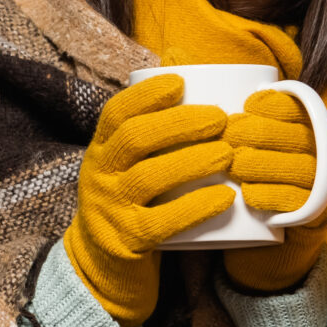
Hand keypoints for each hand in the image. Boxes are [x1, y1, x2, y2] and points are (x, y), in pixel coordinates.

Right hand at [65, 75, 237, 326]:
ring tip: (228, 154)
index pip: (116, 113)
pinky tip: (225, 198)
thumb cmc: (131, 202)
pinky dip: (196, 207)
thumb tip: (181, 60)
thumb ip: (152, 121)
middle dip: (179, 123)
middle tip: (221, 118)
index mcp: (101, 149)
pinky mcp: (127, 241)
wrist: (102, 267)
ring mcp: (109, 209)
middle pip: (135, 139)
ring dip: (192, 161)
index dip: (147, 94)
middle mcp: (98, 175)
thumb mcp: (130, 163)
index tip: (181, 82)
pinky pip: (162, 222)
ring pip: (149, 178)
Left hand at [221, 88, 326, 294]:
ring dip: (265, 163)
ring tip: (236, 166)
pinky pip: (302, 203)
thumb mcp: (230, 145)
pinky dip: (274, 196)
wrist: (258, 243)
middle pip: (298, 136)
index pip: (297, 109)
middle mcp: (318, 154)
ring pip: (302, 167)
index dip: (272, 105)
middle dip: (261, 133)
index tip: (243, 108)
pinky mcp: (316, 216)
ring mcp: (321, 186)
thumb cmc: (237, 182)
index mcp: (302, 129)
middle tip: (229, 137)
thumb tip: (180, 76)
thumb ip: (217, 117)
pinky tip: (249, 195)